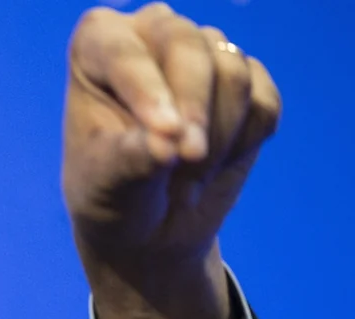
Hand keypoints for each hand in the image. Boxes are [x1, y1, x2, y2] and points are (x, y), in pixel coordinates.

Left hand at [62, 3, 280, 318]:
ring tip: (188, 169)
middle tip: (179, 168)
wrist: (149, 236)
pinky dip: (251, 138)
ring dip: (220, 135)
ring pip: (234, 73)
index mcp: (97, 48)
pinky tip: (219, 160)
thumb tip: (168, 142)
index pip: (123, 44)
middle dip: (192, 119)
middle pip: (192, 50)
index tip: (161, 150)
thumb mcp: (103, 186)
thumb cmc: (108, 205)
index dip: (147, 93)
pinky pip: (267, 98)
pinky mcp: (244, 83)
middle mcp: (148, 37)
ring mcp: (200, 55)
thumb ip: (131, 155)